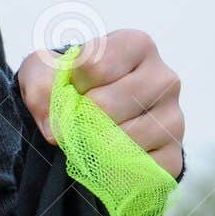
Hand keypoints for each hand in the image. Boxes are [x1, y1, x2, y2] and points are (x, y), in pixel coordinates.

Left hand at [16, 28, 184, 178]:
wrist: (92, 117)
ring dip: (92, 144)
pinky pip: (137, 169)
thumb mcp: (43, 71)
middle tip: (77, 117)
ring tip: (91, 135)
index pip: (94, 65)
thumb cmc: (70, 83)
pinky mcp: (174, 156)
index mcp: (136, 45)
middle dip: (79, 116)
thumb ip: (39, 86)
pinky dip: (111, 169)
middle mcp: (164, 79)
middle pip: (105, 104)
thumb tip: (54, 130)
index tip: (72, 86)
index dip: (72, 82)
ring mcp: (175, 119)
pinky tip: (107, 157)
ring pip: (120, 139)